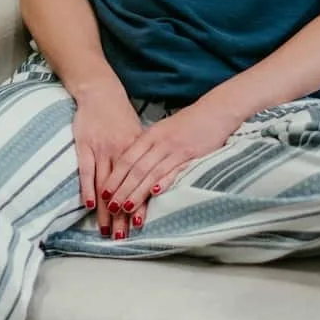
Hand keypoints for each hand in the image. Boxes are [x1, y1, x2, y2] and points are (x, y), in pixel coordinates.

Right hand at [71, 81, 143, 240]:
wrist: (101, 93)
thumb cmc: (121, 117)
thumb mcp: (138, 135)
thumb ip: (144, 157)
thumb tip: (156, 180)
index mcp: (137, 150)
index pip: (140, 183)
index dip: (139, 205)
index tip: (140, 226)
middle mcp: (121, 152)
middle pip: (122, 189)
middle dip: (122, 215)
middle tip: (122, 237)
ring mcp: (102, 149)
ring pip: (105, 184)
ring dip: (105, 209)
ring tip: (105, 230)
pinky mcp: (84, 146)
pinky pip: (86, 171)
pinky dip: (88, 188)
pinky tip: (88, 205)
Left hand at [100, 94, 244, 238]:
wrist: (216, 111)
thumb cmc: (189, 123)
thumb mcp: (163, 130)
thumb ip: (148, 146)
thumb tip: (131, 165)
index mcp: (150, 135)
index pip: (126, 159)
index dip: (114, 177)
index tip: (103, 194)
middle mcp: (160, 143)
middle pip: (135, 169)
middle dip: (121, 190)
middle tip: (109, 208)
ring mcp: (176, 150)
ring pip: (151, 173)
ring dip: (138, 192)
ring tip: (126, 208)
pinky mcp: (192, 156)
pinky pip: (175, 170)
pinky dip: (164, 181)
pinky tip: (154, 193)